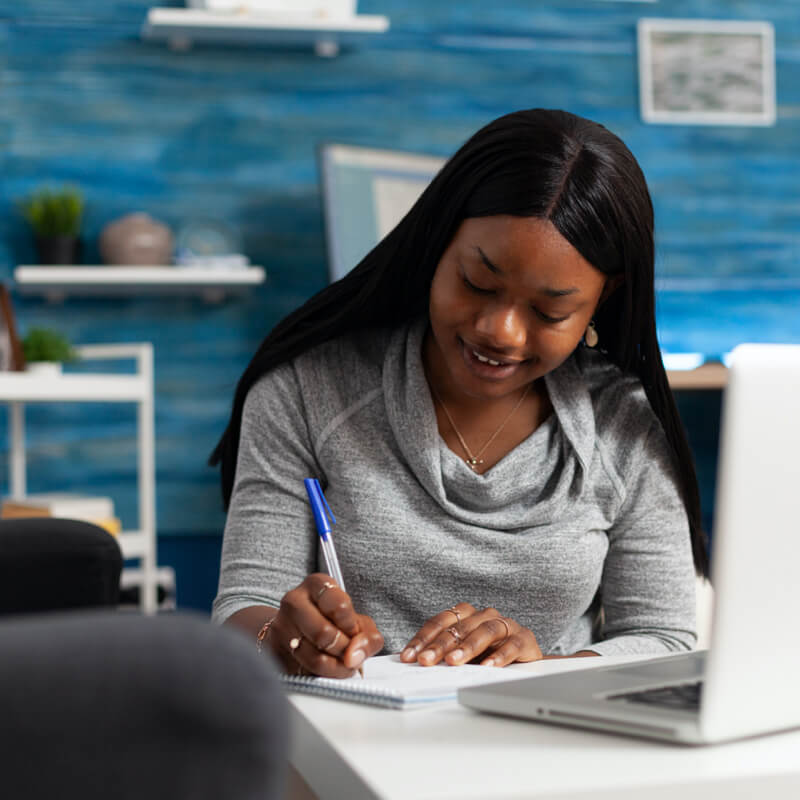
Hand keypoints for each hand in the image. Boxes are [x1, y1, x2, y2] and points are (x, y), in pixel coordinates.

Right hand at [269, 573, 383, 676]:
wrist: (298, 630)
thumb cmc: (331, 622)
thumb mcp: (357, 622)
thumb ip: (367, 636)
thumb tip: (355, 655)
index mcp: (316, 584)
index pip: (339, 606)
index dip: (351, 626)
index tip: (353, 632)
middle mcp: (294, 601)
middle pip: (324, 633)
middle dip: (344, 649)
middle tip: (349, 653)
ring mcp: (281, 626)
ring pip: (314, 657)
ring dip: (335, 667)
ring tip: (341, 664)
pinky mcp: (274, 650)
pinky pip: (303, 671)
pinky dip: (321, 676)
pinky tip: (326, 669)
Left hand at [399, 602, 541, 666]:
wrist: (526, 661)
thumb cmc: (489, 655)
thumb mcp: (463, 654)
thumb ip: (443, 655)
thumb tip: (413, 663)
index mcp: (466, 614)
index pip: (440, 622)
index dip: (422, 639)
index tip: (408, 656)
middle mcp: (484, 615)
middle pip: (459, 627)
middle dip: (439, 645)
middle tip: (425, 661)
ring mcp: (505, 624)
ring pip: (485, 630)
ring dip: (467, 647)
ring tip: (454, 662)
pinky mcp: (524, 637)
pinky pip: (511, 644)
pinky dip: (499, 655)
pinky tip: (488, 666)